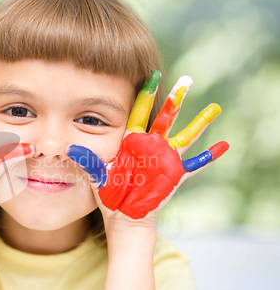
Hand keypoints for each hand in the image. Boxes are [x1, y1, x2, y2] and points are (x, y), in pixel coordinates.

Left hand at [66, 71, 228, 228]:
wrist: (122, 216)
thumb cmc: (108, 194)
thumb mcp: (96, 174)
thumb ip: (86, 158)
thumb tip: (66, 147)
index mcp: (132, 141)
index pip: (139, 112)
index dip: (145, 94)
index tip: (150, 74)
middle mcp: (151, 146)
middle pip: (166, 117)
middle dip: (175, 99)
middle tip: (186, 80)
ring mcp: (165, 160)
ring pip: (185, 136)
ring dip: (199, 123)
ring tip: (215, 108)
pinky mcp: (175, 176)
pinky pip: (195, 165)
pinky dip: (208, 157)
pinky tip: (223, 146)